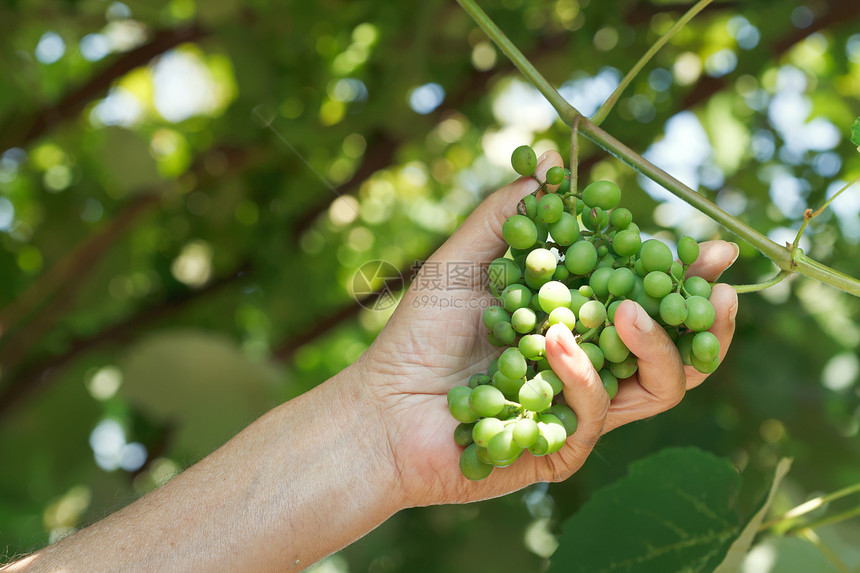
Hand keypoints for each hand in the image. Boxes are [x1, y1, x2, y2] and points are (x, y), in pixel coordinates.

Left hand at [358, 150, 738, 508]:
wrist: (384, 403)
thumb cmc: (422, 333)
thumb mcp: (466, 259)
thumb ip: (510, 216)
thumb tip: (550, 162)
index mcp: (578, 321)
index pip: (646, 297)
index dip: (682, 275)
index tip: (710, 248)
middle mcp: (590, 365)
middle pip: (674, 349)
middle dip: (703, 318)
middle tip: (712, 285)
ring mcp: (582, 409)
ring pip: (658, 388)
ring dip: (654, 344)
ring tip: (626, 309)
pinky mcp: (565, 447)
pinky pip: (597, 412)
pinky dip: (580, 372)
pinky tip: (554, 342)